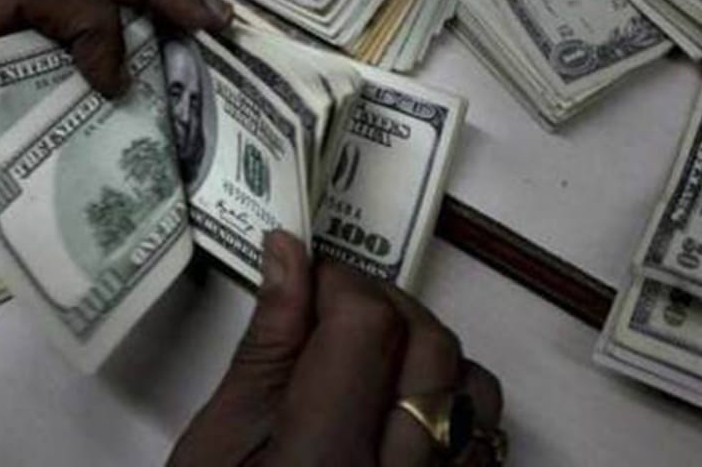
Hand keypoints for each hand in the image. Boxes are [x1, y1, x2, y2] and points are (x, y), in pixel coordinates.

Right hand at [169, 232, 504, 465]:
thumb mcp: (216, 449)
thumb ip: (265, 348)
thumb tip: (288, 255)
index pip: (366, 328)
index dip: (337, 282)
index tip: (307, 280)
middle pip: (431, 348)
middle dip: (383, 307)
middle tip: (333, 314)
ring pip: (476, 391)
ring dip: (429, 356)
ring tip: (374, 365)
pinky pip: (485, 444)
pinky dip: (451, 410)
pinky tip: (400, 418)